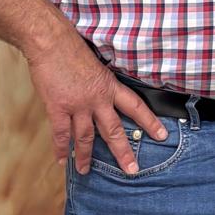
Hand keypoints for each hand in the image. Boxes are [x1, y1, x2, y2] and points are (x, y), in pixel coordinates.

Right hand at [24, 33, 166, 175]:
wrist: (52, 42)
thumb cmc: (73, 49)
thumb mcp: (98, 65)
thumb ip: (102, 83)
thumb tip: (105, 96)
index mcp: (110, 86)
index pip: (136, 107)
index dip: (150, 122)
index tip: (162, 135)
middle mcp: (98, 99)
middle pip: (114, 130)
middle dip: (123, 152)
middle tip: (132, 169)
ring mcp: (78, 105)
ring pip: (86, 137)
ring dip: (86, 156)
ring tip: (87, 171)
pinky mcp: (58, 108)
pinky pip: (61, 134)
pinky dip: (61, 148)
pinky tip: (62, 160)